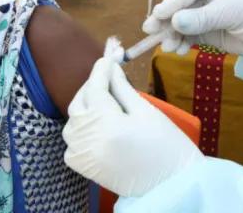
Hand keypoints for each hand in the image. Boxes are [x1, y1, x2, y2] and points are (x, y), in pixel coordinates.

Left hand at [63, 49, 200, 196]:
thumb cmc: (166, 146)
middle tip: (107, 76)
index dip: (100, 69)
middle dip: (91, 87)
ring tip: (103, 100)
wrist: (171, 186)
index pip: (95, 88)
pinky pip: (72, 142)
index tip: (107, 56)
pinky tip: (95, 125)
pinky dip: (79, 130)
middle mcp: (89, 140)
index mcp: (107, 124)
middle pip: (79, 103)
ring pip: (72, 121)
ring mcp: (83, 156)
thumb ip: (123, 88)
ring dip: (84, 107)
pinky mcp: (83, 168)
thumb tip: (111, 68)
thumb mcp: (147, 112)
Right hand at [142, 0, 242, 58]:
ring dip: (174, 35)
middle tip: (150, 32)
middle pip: (182, 7)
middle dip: (167, 21)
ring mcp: (211, 15)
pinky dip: (183, 43)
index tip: (157, 15)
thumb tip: (173, 22)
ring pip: (184, 24)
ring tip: (168, 47)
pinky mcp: (213, 33)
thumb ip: (201, 18)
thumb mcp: (231, 11)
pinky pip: (192, 36)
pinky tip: (179, 50)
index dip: (172, 3)